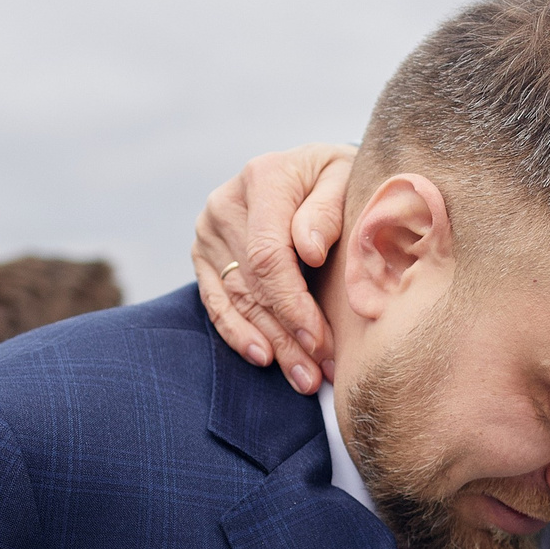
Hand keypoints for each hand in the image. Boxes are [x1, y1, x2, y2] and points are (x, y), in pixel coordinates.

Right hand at [193, 142, 355, 393]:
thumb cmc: (337, 178)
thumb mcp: (345, 179)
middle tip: (318, 373)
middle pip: (253, 284)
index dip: (292, 303)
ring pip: (237, 300)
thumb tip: (308, 248)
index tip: (319, 339)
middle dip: (288, 334)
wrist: (312, 172)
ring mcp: (209, 231)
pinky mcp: (204, 254)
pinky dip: (238, 332)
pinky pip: (216, 301)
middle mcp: (226, 203)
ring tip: (303, 376)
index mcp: (263, 179)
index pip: (269, 255)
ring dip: (271, 343)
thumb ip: (328, 209)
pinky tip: (263, 357)